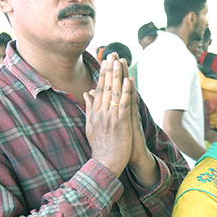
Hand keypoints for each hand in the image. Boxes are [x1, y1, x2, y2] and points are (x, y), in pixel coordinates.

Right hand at [84, 54, 133, 177]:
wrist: (105, 163)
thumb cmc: (100, 146)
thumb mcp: (90, 125)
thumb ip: (89, 108)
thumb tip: (87, 93)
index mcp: (95, 112)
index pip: (99, 88)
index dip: (103, 74)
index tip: (105, 61)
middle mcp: (101, 112)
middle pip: (105, 86)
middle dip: (109, 69)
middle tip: (112, 53)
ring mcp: (111, 117)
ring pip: (114, 92)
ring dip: (117, 75)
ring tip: (120, 61)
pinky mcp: (120, 123)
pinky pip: (123, 104)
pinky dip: (126, 92)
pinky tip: (128, 81)